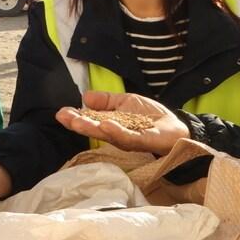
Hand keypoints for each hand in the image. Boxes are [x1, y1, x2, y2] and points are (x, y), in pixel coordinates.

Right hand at [55, 91, 187, 155]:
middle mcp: (117, 135)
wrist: (178, 127)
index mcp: (111, 125)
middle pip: (95, 130)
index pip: (90, 121)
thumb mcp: (125, 102)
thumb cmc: (152, 117)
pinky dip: (116, 132)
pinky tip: (106, 125)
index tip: (61, 113)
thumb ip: (106, 101)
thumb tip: (84, 97)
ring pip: (108, 135)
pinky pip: (129, 137)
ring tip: (78, 122)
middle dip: (78, 124)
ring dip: (92, 129)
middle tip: (64, 118)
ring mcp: (130, 140)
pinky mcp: (144, 141)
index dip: (75, 118)